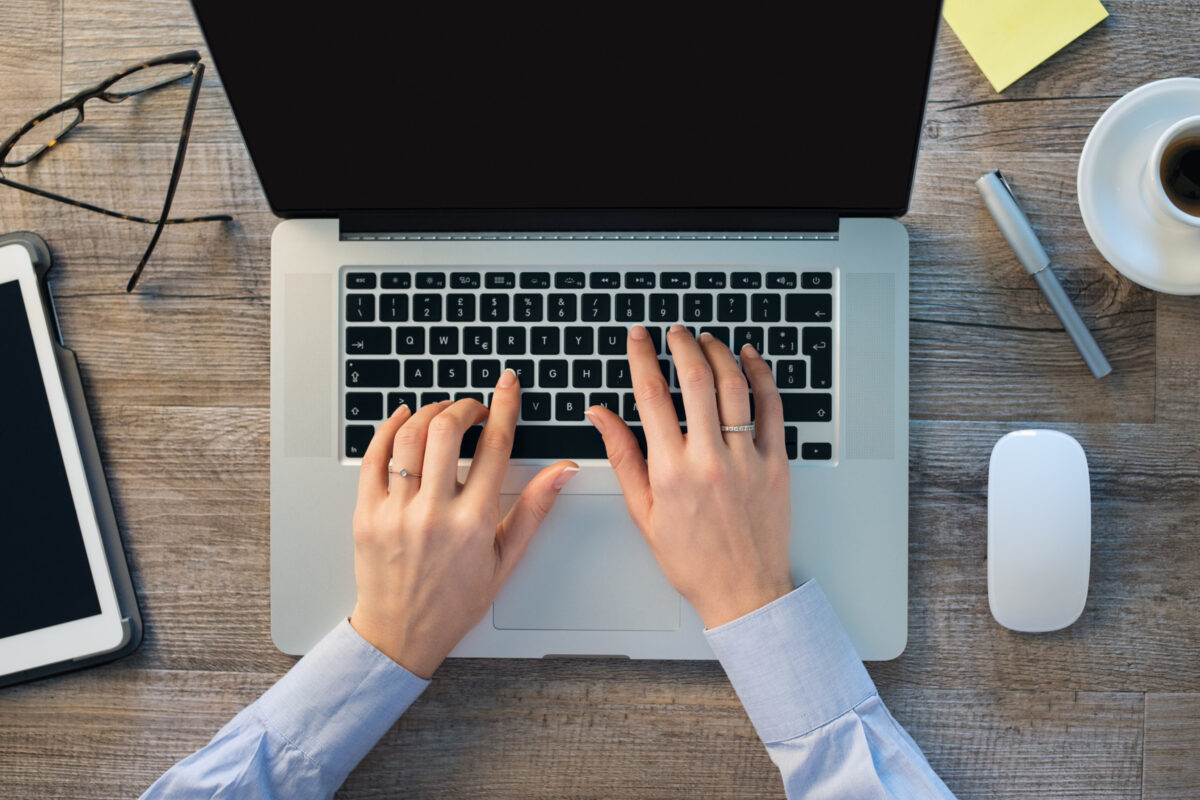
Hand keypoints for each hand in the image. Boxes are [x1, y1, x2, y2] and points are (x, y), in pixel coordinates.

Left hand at [349, 370, 577, 677]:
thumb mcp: (505, 560)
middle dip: (465, 407)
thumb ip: (534, 509)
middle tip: (474, 409)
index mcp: (474, 522)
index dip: (505, 406)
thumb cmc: (455, 602)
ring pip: (410, 436)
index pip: (495, 447)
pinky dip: (388, 428)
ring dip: (429, 412)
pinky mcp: (366, 514)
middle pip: (447, 430)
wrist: (401, 634)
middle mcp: (434, 513)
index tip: (506, 385)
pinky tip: (403, 419)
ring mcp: (396, 512)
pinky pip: (373, 457)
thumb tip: (561, 471)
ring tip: (442, 414)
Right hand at [585, 324, 793, 628]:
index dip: (641, 358)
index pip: (651, 397)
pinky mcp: (777, 464)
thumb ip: (623, 457)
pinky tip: (750, 360)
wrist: (743, 590)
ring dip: (719, 354)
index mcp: (671, 472)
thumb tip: (601, 415)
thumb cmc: (692, 559)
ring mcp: (747, 460)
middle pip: (695, 380)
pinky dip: (761, 377)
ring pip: (734, 387)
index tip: (637, 338)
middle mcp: (709, 460)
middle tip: (674, 331)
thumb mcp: (643, 512)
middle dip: (681, 345)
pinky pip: (772, 409)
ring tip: (707, 340)